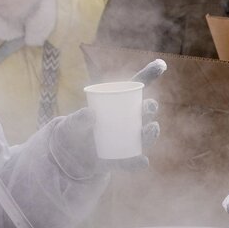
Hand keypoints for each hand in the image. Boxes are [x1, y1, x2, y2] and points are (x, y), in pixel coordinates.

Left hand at [50, 59, 165, 178]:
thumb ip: (78, 118)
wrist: (68, 158)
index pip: (135, 89)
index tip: (161, 64)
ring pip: (144, 136)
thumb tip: (90, 113)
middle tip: (146, 108)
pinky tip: (142, 161)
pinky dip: (138, 163)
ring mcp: (127, 141)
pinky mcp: (122, 160)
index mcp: (117, 106)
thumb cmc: (73, 132)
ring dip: (151, 133)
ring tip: (150, 129)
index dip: (149, 75)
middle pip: (144, 113)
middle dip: (150, 109)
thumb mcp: (72, 124)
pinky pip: (133, 162)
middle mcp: (128, 122)